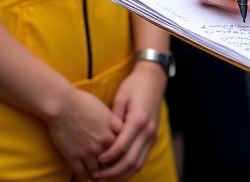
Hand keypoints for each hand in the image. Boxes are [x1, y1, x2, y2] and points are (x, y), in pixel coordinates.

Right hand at [45, 86, 121, 178]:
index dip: (123, 152)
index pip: (124, 146)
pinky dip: (85, 175)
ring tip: (100, 176)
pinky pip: (82, 172)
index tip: (121, 154)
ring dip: (99, 174)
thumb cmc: (82, 101)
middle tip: (112, 168)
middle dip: (113, 165)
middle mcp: (102, 143)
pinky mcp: (74, 157)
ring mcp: (88, 152)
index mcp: (111, 129)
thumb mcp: (104, 109)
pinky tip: (86, 174)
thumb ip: (112, 122)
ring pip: (98, 170)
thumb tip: (117, 129)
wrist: (62, 105)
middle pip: (113, 161)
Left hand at [93, 60, 167, 178]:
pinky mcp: (152, 137)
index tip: (96, 161)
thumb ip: (114, 120)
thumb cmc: (134, 85)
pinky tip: (118, 170)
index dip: (108, 158)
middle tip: (97, 175)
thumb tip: (104, 139)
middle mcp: (147, 131)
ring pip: (138, 164)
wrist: (153, 78)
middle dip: (113, 172)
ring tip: (106, 177)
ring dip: (122, 174)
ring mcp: (152, 135)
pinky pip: (142, 159)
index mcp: (138, 120)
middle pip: (131, 161)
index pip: (122, 147)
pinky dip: (130, 168)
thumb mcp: (121, 98)